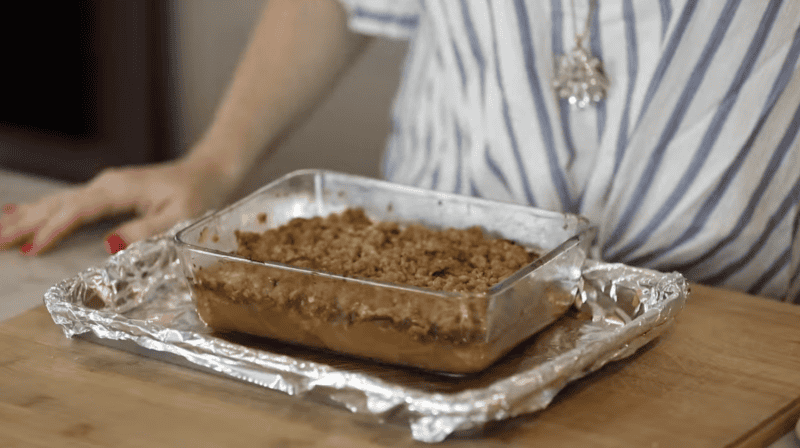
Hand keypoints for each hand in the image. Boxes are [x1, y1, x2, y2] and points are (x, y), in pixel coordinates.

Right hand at [0, 159, 233, 255]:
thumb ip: (145, 229)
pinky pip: (66, 202)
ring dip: (26, 216)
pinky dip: (40, 209)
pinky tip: (19, 212)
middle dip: (25, 223)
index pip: (77, 211)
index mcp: (119, 190)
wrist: (208, 172)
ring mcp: (103, 186)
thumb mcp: (180, 216)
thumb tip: (108, 244)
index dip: (54, 230)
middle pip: (57, 204)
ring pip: (56, 202)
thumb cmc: (199, 195)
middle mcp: (105, 184)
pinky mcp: (106, 191)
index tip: (31, 249)